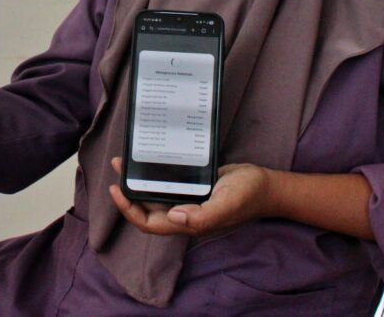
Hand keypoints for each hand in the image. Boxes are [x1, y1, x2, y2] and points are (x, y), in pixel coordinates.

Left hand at [108, 157, 272, 236]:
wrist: (266, 185)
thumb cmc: (248, 196)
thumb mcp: (227, 203)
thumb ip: (204, 215)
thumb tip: (174, 216)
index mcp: (187, 222)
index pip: (149, 223)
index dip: (129, 210)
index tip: (117, 189)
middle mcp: (183, 214)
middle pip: (146, 208)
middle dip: (129, 191)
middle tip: (119, 165)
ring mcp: (188, 201)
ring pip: (155, 195)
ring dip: (139, 181)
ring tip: (127, 160)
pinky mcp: (193, 188)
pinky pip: (168, 184)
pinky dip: (155, 175)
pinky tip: (151, 159)